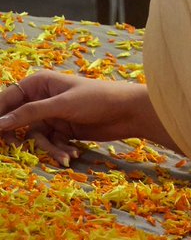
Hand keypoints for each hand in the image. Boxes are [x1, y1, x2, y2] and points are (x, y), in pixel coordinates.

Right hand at [0, 71, 170, 164]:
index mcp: (39, 83)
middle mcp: (42, 99)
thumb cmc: (98, 99)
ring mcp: (52, 115)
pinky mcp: (62, 130)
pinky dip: (59, 151)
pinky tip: (71, 156)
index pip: (7, 99)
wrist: (130, 112)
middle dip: (16, 136)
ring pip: (34, 137)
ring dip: (48, 148)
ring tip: (65, 156)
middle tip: (13, 148)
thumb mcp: (62, 105)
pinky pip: (50, 144)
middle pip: (16, 120)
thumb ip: (29, 113)